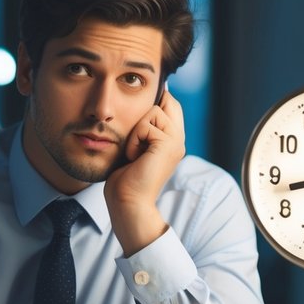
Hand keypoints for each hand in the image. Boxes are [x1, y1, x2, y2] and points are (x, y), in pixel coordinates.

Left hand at [104, 90, 185, 255]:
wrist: (128, 202)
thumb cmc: (125, 179)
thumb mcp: (135, 147)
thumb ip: (142, 129)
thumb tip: (139, 106)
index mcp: (172, 140)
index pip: (171, 105)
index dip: (155, 102)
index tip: (138, 119)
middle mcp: (179, 139)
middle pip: (168, 102)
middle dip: (146, 114)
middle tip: (136, 141)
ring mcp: (177, 141)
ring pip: (153, 111)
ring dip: (136, 131)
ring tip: (135, 153)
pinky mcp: (169, 144)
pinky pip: (145, 125)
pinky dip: (133, 140)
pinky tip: (134, 157)